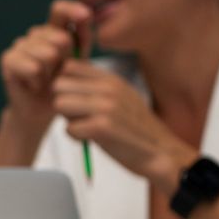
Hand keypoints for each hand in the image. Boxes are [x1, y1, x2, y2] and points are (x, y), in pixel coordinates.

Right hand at [0, 0, 92, 134]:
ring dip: (51, 73)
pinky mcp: (8, 59)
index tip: (85, 15)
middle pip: (57, 36)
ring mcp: (20, 45)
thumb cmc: (64, 84)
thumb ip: (82, 37)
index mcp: (54, 30)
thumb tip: (85, 13)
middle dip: (65, 59)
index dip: (72, 10)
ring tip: (46, 81)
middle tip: (59, 74)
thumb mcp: (80, 61)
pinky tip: (34, 86)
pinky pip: (32, 67)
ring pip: (46, 53)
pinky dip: (38, 80)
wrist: (42, 110)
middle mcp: (35, 34)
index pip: (59, 9)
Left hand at [51, 61, 196, 190]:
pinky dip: (76, 137)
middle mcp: (108, 88)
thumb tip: (64, 75)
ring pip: (59, 104)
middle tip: (78, 116)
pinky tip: (91, 139)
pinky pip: (68, 128)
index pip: (68, 66)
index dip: (64, 83)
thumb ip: (97, 86)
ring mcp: (106, 106)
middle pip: (58, 85)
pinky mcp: (102, 127)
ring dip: (67, 119)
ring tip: (85, 127)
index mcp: (111, 79)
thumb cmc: (135, 127)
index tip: (72, 98)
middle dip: (62, 102)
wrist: (160, 152)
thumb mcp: (121, 96)